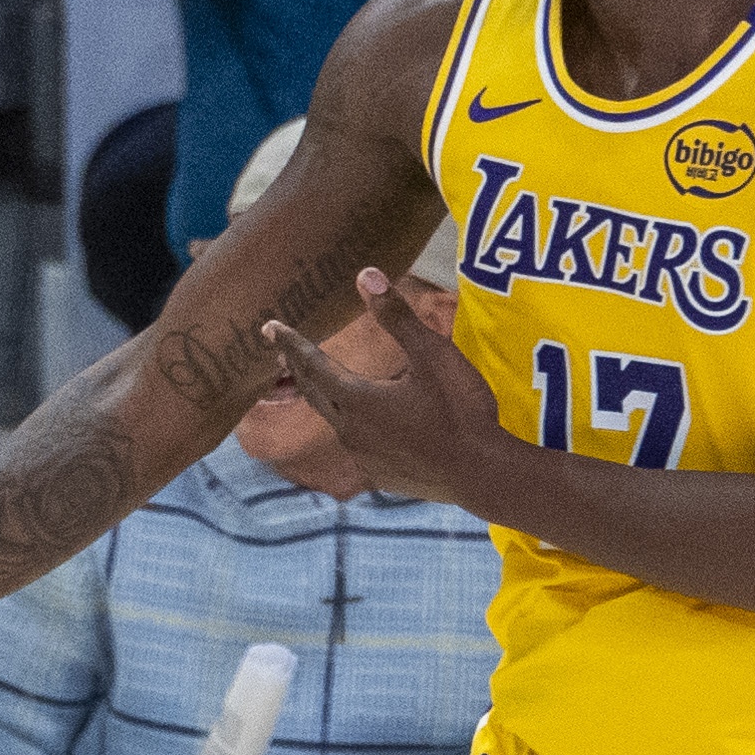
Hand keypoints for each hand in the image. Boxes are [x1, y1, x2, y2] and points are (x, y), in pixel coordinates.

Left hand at [263, 269, 512, 509]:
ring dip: (326, 400)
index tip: (270, 328)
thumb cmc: (460, 411)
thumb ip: (397, 317)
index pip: (312, 365)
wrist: (484, 475)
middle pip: (315, 394)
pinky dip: (355, 427)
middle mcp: (351, 432)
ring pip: (336, 422)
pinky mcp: (382, 477)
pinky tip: (368, 426)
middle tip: (282, 353)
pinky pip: (359, 446)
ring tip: (325, 386)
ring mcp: (365, 459)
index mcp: (357, 399)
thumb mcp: (433, 355)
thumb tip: (365, 276)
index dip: (291, 343)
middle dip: (298, 370)